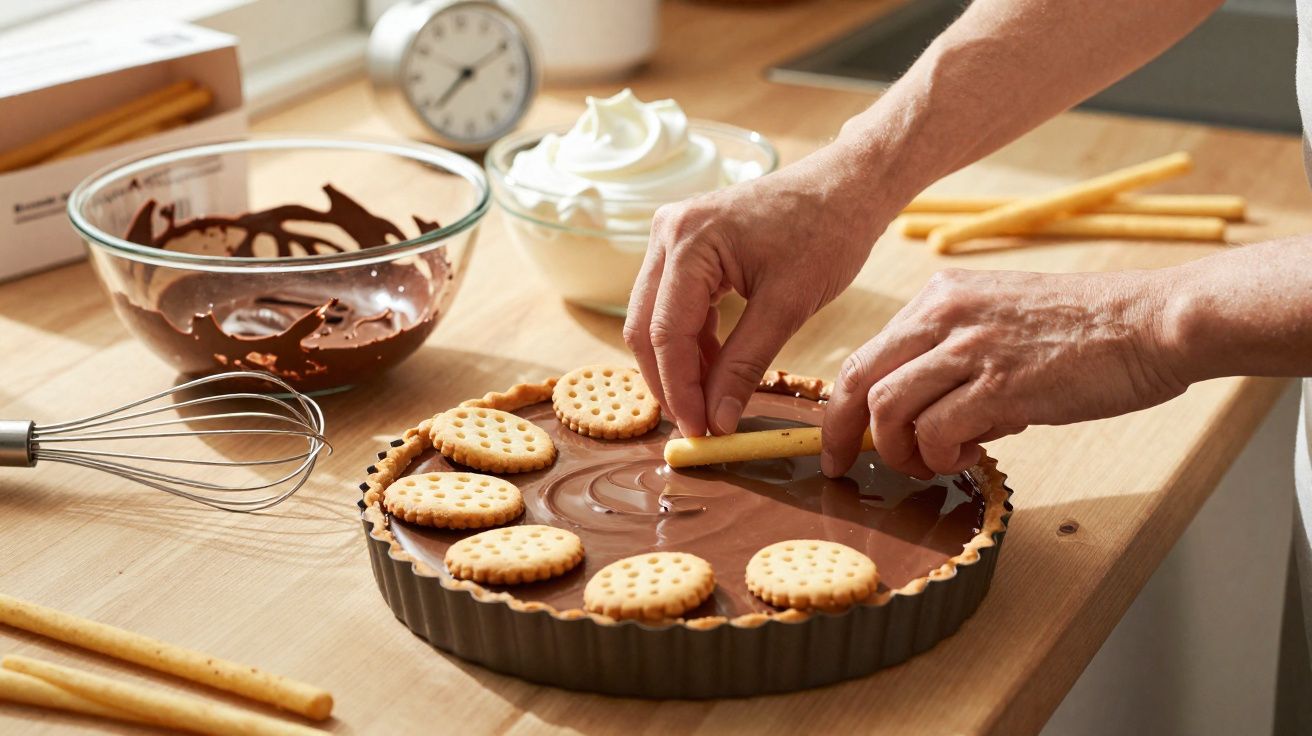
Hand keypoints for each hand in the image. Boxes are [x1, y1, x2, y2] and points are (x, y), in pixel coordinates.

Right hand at [624, 142, 896, 437]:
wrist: (847, 185)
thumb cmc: (827, 231)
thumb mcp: (788, 306)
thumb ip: (745, 365)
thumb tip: (718, 421)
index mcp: (688, 241)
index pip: (666, 334)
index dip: (679, 390)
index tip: (700, 432)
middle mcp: (667, 234)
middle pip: (646, 328)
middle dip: (671, 383)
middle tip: (701, 426)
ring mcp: (672, 238)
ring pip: (655, 320)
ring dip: (681, 365)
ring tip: (714, 401)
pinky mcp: (685, 248)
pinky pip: (673, 305)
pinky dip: (692, 341)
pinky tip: (719, 366)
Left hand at [821, 268, 1188, 477]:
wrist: (1151, 323)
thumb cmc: (1085, 331)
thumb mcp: (1000, 321)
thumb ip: (953, 359)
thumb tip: (922, 418)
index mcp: (940, 298)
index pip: (866, 356)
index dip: (841, 407)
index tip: (837, 442)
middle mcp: (945, 315)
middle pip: (859, 381)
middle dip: (842, 434)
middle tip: (845, 467)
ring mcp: (972, 348)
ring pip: (890, 409)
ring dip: (901, 452)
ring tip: (932, 463)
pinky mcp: (1002, 384)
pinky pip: (937, 433)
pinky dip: (942, 457)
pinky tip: (969, 456)